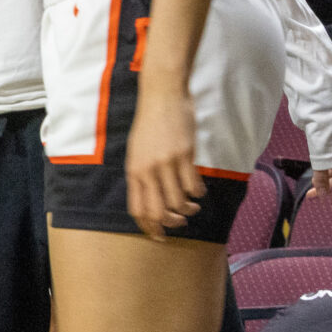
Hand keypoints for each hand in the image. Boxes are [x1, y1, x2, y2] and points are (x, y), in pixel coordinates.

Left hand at [123, 88, 202, 237]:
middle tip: (180, 223)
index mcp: (134, 171)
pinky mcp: (184, 155)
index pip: (137, 208)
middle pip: (158, 211)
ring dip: (188, 210)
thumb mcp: (137, 150)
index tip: (159, 235)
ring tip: (192, 206)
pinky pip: (193, 185)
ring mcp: (166, 163)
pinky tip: (198, 190)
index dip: (149, 227)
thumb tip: (150, 198)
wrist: (162, 95)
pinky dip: (198, 193)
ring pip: (178, 202)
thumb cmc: (150, 123)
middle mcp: (147, 170)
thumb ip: (142, 174)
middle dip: (171, 224)